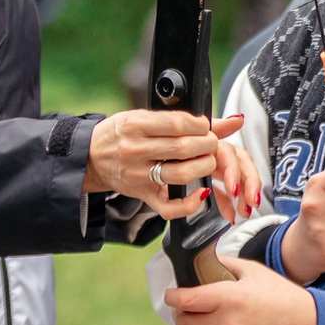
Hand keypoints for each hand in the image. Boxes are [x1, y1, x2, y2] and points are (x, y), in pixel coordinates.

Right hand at [84, 110, 252, 220]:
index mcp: (135, 125)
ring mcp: (139, 175)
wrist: (91, 156)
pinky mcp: (143, 195)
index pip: (177, 123)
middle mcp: (135, 150)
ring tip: (206, 160)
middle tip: (211, 142)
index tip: (205, 126)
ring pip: (180, 174)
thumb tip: (233, 121)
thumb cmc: (121, 133)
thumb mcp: (145, 117)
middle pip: (183, 148)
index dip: (200, 124)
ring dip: (204, 166)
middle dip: (207, 144)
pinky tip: (201, 192)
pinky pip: (169, 207)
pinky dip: (190, 203)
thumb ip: (186, 119)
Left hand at [165, 256, 317, 324]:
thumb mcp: (255, 272)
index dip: (172, 296)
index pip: (185, 300)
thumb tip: (202, 262)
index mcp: (230, 298)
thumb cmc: (283, 299)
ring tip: (200, 323)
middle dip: (181, 313)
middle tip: (189, 308)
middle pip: (184, 321)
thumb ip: (225, 264)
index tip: (171, 294)